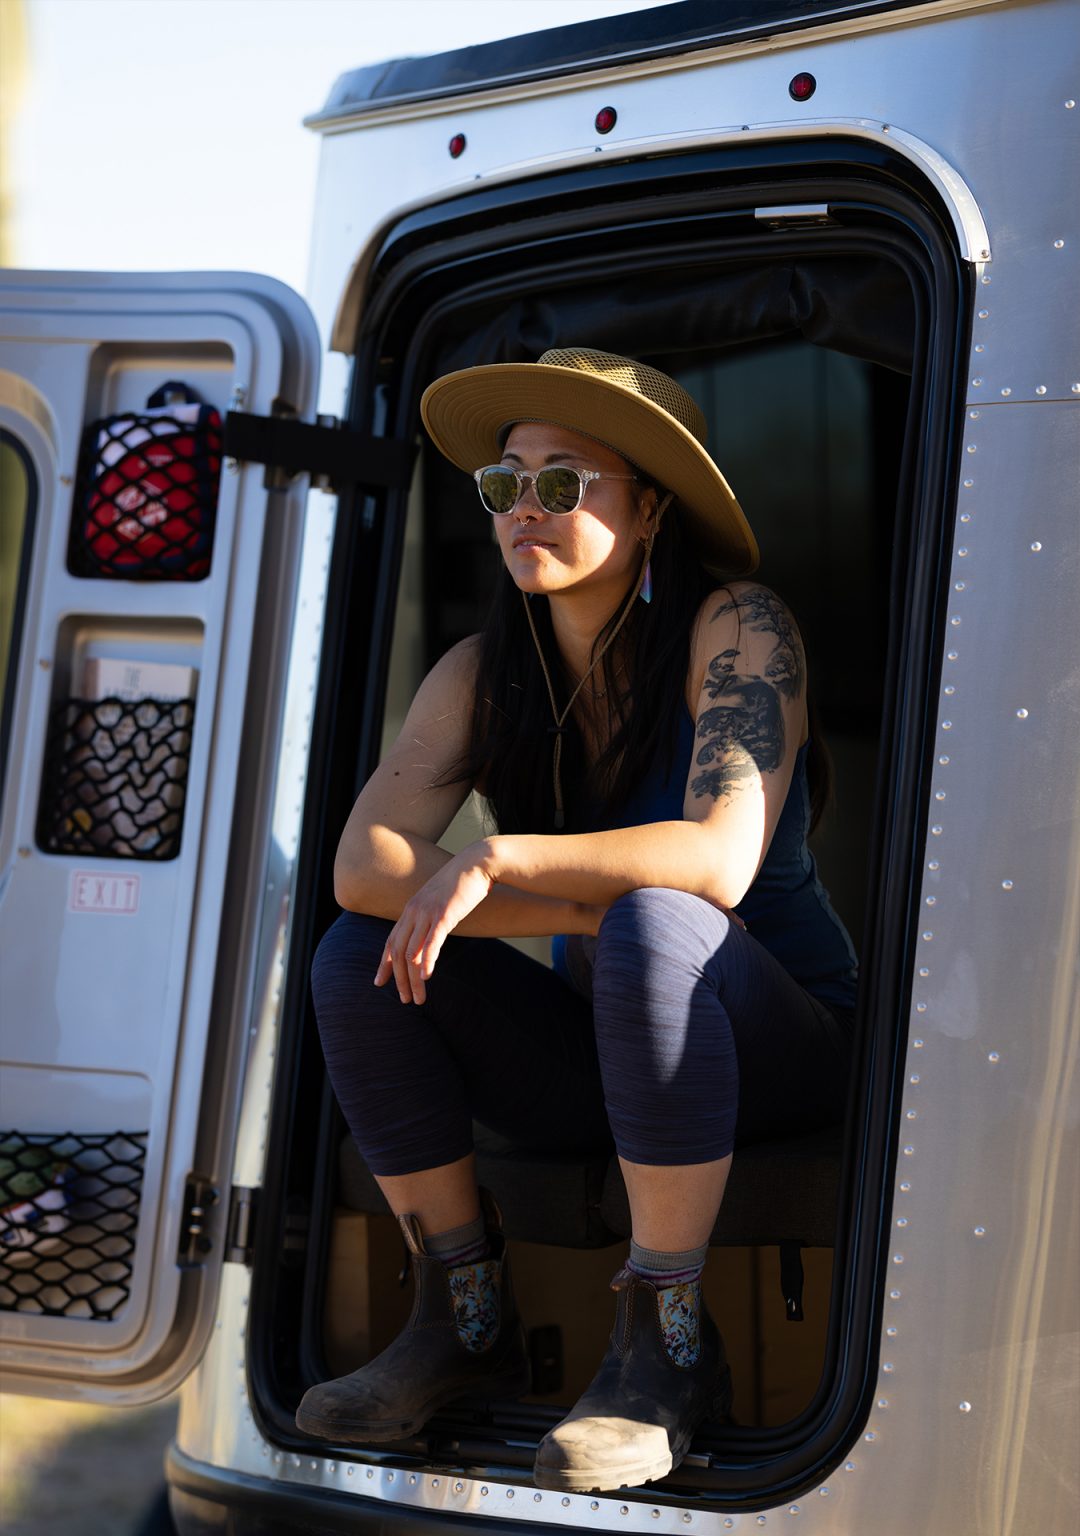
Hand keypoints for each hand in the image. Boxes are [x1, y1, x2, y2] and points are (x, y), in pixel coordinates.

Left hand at [374, 842, 495, 1003]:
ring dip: (413, 979)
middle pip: (398, 951)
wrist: (477, 863)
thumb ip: (431, 915)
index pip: (391, 941)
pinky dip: (426, 961)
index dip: (384, 964)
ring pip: (412, 952)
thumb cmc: (462, 883)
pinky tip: (426, 977)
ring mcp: (427, 913)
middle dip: (399, 979)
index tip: (380, 982)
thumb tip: (431, 931)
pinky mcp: (444, 914)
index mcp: (411, 909)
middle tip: (404, 999)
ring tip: (418, 998)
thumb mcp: (440, 900)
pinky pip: (431, 942)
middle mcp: (414, 911)